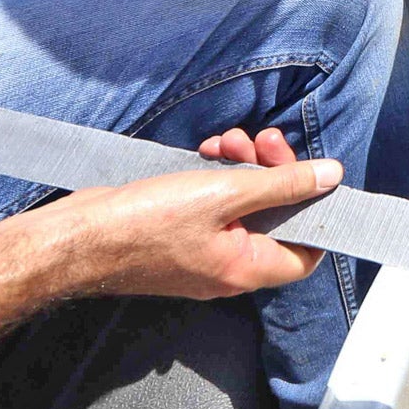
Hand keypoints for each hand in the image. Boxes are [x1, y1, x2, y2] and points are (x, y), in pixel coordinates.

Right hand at [57, 144, 338, 301]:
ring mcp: (203, 252)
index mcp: (245, 269)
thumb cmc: (145, 223)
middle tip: (263, 140)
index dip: (316, 213)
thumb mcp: (224, 193)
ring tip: (229, 141)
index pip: (306, 254)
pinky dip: (217, 174)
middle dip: (274, 171)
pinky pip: (215, 202)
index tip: (310, 174)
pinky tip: (208, 150)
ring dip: (244, 165)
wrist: (76, 236)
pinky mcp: (181, 234)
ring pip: (245, 203)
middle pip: (275, 217)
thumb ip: (283, 184)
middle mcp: (228, 267)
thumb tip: (332, 177)